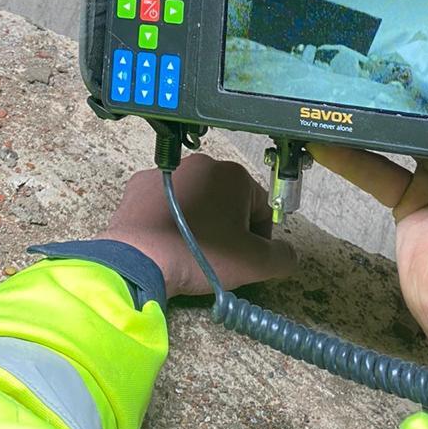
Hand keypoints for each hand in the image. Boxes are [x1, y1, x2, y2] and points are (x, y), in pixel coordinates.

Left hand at [98, 153, 296, 297]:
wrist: (140, 258)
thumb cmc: (198, 256)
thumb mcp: (254, 264)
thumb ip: (283, 257)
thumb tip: (287, 254)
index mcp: (235, 176)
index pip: (263, 208)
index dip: (260, 239)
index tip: (247, 258)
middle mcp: (203, 164)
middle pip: (230, 201)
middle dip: (230, 228)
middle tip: (220, 257)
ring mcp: (170, 172)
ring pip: (197, 199)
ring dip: (200, 220)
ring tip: (192, 250)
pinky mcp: (142, 183)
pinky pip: (166, 201)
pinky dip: (170, 217)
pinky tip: (167, 238)